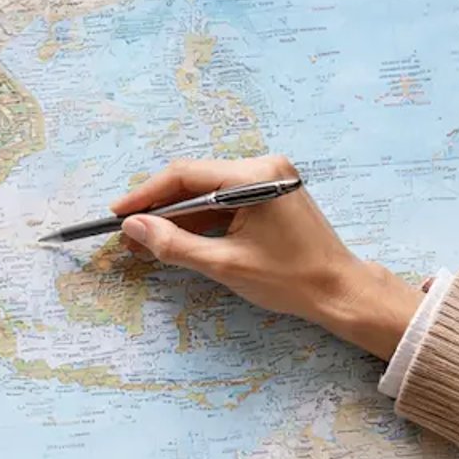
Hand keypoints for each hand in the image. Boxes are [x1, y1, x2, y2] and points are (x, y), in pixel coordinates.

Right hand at [113, 156, 422, 360]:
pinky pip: (226, 199)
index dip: (146, 194)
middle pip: (195, 180)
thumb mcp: (224, 265)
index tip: (117, 213)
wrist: (340, 291)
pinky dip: (202, 219)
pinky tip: (178, 238)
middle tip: (128, 232)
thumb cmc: (290, 280)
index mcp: (255, 176)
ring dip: (178, 215)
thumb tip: (134, 227)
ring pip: (208, 191)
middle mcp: (263, 167)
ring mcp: (269, 178)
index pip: (185, 175)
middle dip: (159, 207)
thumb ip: (174, 244)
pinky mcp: (272, 193)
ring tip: (146, 241)